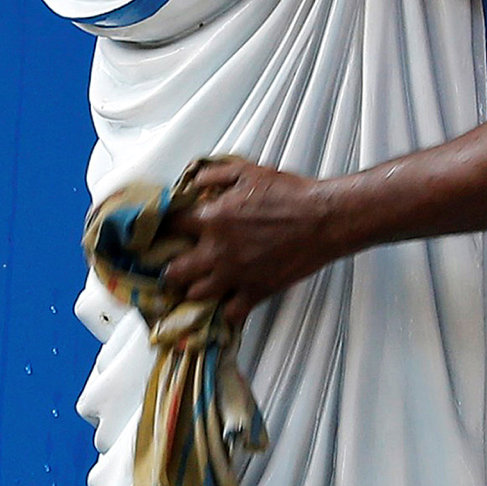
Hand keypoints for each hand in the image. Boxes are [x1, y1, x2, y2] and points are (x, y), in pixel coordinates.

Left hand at [162, 159, 345, 307]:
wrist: (324, 219)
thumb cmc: (290, 194)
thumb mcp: (248, 172)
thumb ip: (214, 175)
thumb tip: (193, 183)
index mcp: (213, 218)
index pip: (170, 226)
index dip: (162, 229)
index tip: (162, 232)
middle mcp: (218, 251)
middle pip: (174, 271)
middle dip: (170, 269)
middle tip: (174, 267)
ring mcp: (235, 275)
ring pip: (196, 295)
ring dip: (193, 290)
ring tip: (197, 285)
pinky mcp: (256, 292)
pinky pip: (229, 313)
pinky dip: (225, 310)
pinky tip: (226, 302)